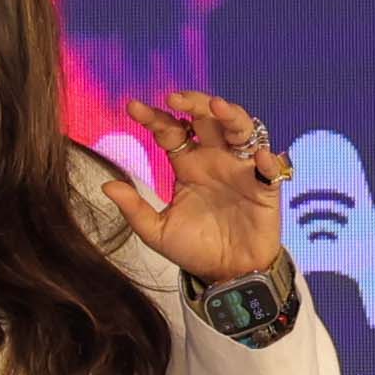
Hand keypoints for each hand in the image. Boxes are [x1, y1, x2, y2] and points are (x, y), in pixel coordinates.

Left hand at [107, 91, 292, 286]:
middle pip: (206, 119)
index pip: (170, 131)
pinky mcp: (265, 188)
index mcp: (187, 164)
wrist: (228, 276)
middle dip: (193, 103)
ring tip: (216, 107)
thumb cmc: (195, 248)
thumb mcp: (157, 231)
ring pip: (240, 129)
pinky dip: (267, 160)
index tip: (132, 108)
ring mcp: (241, 170)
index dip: (153, 118)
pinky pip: (269, 169)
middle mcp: (214, 159)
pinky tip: (258, 156)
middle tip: (175, 98)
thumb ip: (134, 208)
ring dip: (231, 115)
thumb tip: (105, 185)